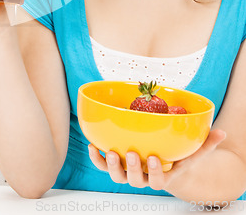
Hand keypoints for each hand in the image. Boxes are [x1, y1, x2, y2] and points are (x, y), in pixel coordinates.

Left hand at [88, 129, 225, 191]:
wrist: (162, 163)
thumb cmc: (178, 157)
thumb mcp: (193, 151)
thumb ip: (206, 143)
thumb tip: (221, 132)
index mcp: (162, 175)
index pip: (159, 180)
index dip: (156, 172)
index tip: (156, 159)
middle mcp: (143, 177)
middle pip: (137, 180)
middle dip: (134, 169)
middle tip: (134, 154)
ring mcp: (128, 172)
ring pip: (118, 176)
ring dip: (113, 166)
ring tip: (112, 152)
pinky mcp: (116, 165)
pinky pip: (103, 165)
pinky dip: (97, 158)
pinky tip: (93, 146)